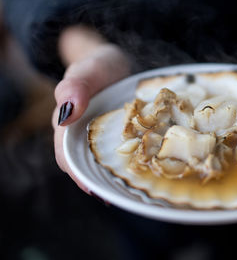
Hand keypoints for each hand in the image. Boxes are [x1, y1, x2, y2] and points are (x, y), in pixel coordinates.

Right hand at [52, 26, 130, 192]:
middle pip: (86, 164)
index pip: (67, 154)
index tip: (92, 188)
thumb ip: (75, 87)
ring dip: (116, 176)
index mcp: (69, 124)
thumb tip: (66, 114)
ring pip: (106, 163)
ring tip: (133, 191)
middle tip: (118, 195)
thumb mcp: (87, 70)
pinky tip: (146, 173)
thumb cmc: (98, 66)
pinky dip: (132, 163)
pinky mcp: (122, 138)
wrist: (115, 65)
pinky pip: (125, 153)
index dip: (77, 173)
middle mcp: (84, 136)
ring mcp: (103, 139)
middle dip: (100, 180)